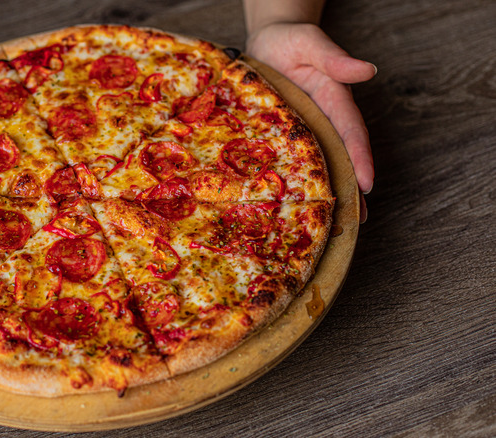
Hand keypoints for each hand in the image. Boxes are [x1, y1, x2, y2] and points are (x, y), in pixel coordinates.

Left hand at [246, 23, 375, 221]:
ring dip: (330, 191)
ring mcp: (305, 129)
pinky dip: (300, 182)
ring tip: (336, 223)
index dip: (360, 157)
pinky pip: (293, 160)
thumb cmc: (289, 40)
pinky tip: (297, 204)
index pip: (352, 132)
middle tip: (358, 219)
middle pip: (342, 156)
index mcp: (333, 99)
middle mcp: (323, 119)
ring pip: (320, 164)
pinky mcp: (285, 135)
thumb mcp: (310, 43)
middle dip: (352, 186)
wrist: (265, 41)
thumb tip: (367, 71)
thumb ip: (335, 58)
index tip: (367, 183)